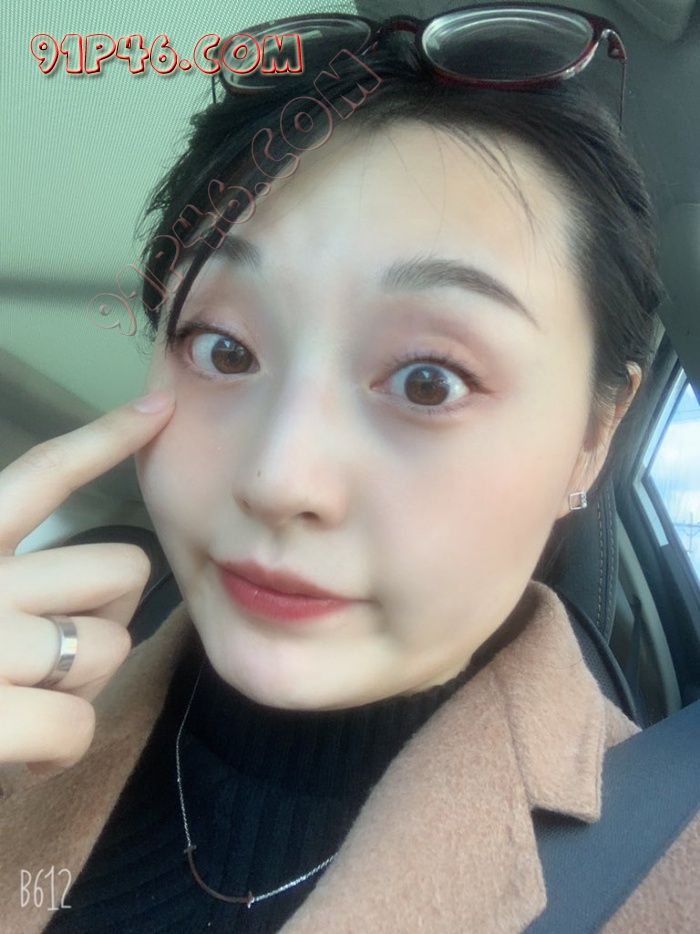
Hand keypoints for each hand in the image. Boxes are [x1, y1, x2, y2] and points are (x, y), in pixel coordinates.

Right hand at [0, 390, 174, 771]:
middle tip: (58, 651)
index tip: (160, 408)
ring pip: (108, 645)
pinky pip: (76, 724)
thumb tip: (86, 588)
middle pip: (118, 567)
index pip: (42, 473)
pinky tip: (22, 758)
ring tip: (29, 702)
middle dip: (108, 613)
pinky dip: (58, 751)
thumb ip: (7, 574)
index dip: (107, 437)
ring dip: (82, 686)